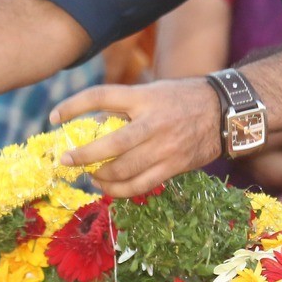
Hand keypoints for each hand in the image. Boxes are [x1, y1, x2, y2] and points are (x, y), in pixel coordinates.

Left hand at [52, 79, 222, 196]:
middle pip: (109, 144)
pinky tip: (110, 187)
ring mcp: (165, 147)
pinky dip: (121, 190)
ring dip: (101, 176)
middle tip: (66, 160)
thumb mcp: (154, 91)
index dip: (73, 106)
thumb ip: (126, 106)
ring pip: (123, 170)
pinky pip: (141, 184)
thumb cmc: (184, 98)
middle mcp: (153, 122)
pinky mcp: (174, 166)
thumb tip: (93, 124)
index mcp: (144, 97)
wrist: (226, 112)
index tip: (54, 117)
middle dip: (83, 155)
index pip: (100, 97)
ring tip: (90, 176)